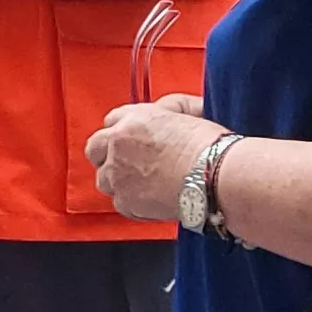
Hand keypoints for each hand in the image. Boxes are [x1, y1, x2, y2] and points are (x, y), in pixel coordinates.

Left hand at [87, 96, 224, 225]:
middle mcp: (119, 143)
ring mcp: (118, 173)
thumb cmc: (210, 147)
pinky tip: (152, 200)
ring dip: (119, 180)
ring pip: (104, 178)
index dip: (121, 133)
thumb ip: (169, 109)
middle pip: (94, 148)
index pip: (111, 121)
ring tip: (142, 185)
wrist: (216, 176)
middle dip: (107, 155)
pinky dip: (133, 203)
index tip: (128, 141)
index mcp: (134, 119)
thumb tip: (166, 110)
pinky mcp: (125, 200)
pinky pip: (120, 203)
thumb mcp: (191, 111)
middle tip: (126, 163)